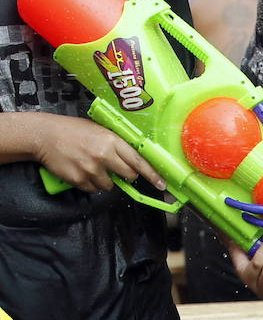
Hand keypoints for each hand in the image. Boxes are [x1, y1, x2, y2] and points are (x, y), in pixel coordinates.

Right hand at [32, 113, 166, 192]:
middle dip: (125, 176)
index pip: (137, 160)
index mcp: (110, 140)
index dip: (151, 174)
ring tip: (89, 164)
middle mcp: (103, 155)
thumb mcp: (97, 129)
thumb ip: (114, 145)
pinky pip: (93, 189)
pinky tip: (80, 169)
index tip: (162, 183)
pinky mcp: (80, 180)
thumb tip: (131, 162)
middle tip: (115, 169)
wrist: (43, 135)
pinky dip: (89, 183)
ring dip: (104, 179)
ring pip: (110, 185)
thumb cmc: (71, 130)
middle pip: (128, 176)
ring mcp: (91, 169)